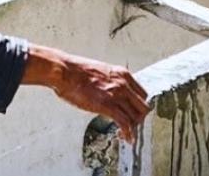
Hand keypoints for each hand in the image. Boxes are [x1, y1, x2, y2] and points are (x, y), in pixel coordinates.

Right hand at [29, 47, 149, 143]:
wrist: (65, 71)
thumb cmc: (76, 71)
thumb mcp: (101, 72)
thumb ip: (110, 82)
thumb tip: (110, 92)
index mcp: (122, 74)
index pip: (142, 93)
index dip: (139, 106)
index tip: (135, 113)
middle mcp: (123, 84)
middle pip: (143, 106)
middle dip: (139, 118)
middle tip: (132, 125)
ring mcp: (116, 95)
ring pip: (136, 116)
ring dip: (133, 128)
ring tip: (127, 134)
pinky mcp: (107, 105)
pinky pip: (125, 123)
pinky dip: (128, 133)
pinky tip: (125, 137)